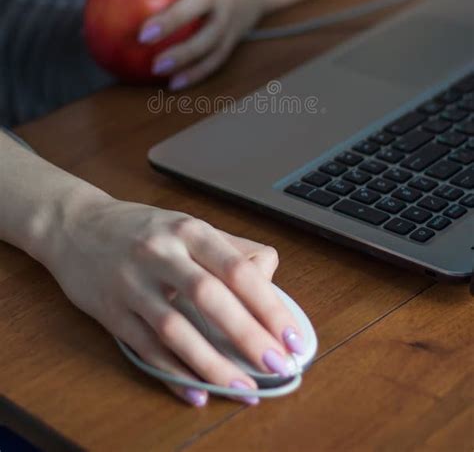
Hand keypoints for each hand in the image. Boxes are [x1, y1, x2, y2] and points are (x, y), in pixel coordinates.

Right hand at [49, 195, 304, 406]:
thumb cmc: (142, 229)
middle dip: (248, 336)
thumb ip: (230, 249)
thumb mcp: (186, 225)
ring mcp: (132, 283)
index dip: (268, 306)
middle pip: (210, 298)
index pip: (236, 269)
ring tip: (243, 389)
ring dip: (212, 364)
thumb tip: (271, 281)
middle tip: (277, 365)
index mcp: (189, 230)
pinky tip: (196, 393)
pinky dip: (173, 374)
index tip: (291, 336)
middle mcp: (161, 253)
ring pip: (176, 329)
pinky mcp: (110, 311)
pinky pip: (145, 348)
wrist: (75, 225)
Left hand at [130, 0, 265, 89]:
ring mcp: (228, 12)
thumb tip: (85, 21)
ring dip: (185, 53)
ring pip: (210, 36)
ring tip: (157, 66)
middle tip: (143, 34)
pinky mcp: (234, 36)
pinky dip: (196, 72)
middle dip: (173, 17)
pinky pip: (216, 58)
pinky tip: (172, 84)